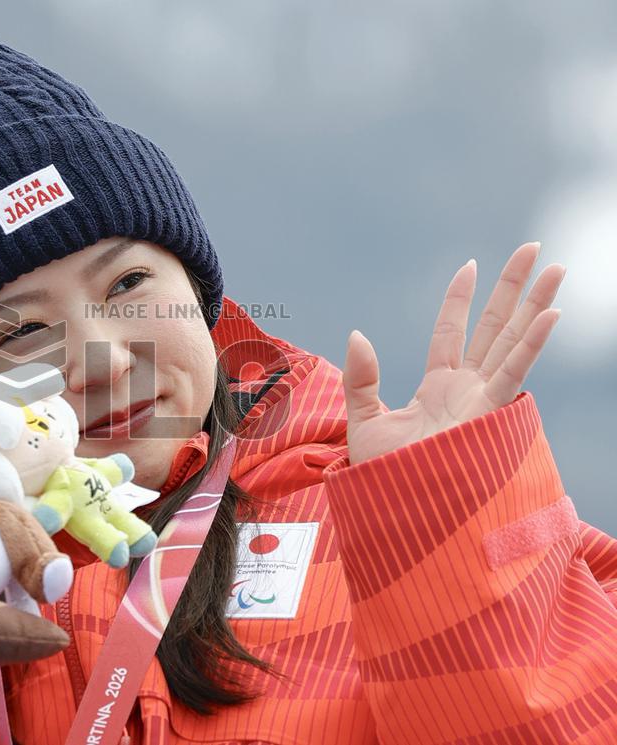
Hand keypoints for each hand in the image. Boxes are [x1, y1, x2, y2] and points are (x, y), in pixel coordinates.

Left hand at [342, 242, 563, 464]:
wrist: (398, 512)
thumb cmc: (384, 477)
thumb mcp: (364, 421)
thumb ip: (362, 378)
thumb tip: (356, 334)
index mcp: (438, 387)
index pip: (452, 332)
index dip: (460, 300)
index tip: (469, 266)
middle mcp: (467, 389)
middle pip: (495, 327)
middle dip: (513, 288)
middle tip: (533, 249)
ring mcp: (482, 400)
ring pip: (513, 341)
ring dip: (536, 304)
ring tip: (556, 267)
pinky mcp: (490, 415)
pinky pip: (514, 373)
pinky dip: (532, 345)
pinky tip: (552, 314)